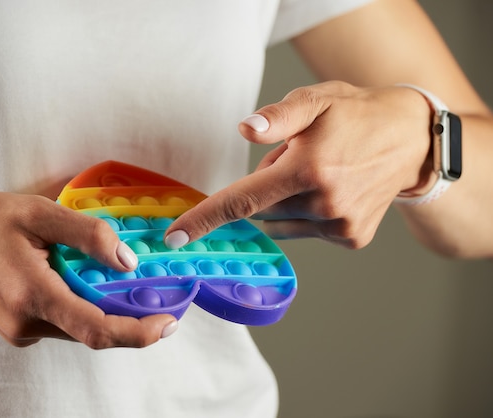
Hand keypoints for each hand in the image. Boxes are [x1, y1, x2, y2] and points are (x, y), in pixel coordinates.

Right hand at [0, 191, 176, 347]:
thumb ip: (87, 235)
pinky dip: (79, 305)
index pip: (96, 330)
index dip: (137, 333)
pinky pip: (59, 320)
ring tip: (116, 277)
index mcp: (34, 295)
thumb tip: (126, 260)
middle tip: (151, 294)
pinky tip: (78, 277)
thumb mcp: (37, 214)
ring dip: (102, 308)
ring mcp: (18, 329)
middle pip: (92, 331)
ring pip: (76, 326)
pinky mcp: (14, 326)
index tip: (165, 325)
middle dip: (126, 316)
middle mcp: (26, 323)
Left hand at [165, 81, 432, 248]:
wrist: (410, 140)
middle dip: (268, 184)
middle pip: (262, 207)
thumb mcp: (317, 100)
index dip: (204, 218)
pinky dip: (306, 213)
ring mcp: (340, 225)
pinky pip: (306, 231)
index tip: (174, 238)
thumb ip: (278, 117)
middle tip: (300, 158)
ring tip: (320, 172)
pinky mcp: (351, 238)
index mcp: (309, 169)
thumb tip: (244, 131)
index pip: (242, 200)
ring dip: (286, 200)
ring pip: (282, 221)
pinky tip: (332, 190)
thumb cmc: (356, 114)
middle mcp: (324, 204)